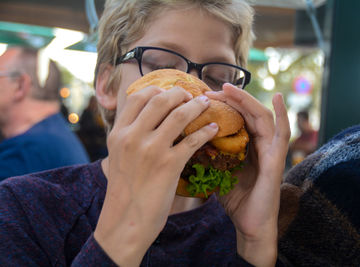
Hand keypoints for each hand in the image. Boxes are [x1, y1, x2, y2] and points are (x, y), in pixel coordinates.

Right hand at [94, 86, 217, 265]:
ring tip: (206, 105)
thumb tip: (148, 120)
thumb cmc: (125, 190)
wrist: (125, 221)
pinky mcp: (169, 165)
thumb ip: (130, 136)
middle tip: (192, 96)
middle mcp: (132, 137)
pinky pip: (192, 140)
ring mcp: (151, 150)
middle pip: (160, 100)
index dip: (158, 90)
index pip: (138, 97)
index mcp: (118, 133)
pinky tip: (214, 129)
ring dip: (197, 106)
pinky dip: (206, 131)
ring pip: (179, 115)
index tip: (171, 93)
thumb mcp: (119, 157)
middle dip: (180, 94)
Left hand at [206, 84, 289, 266]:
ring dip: (246, 101)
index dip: (222, 104)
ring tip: (230, 89)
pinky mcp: (276, 160)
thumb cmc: (235, 199)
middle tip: (211, 90)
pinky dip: (283, 114)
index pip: (235, 117)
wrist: (249, 224)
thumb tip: (184, 140)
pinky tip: (278, 97)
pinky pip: (282, 133)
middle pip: (247, 112)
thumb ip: (208, 155)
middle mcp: (259, 144)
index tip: (202, 98)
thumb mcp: (217, 172)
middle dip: (230, 99)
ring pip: (261, 117)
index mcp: (245, 145)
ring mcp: (269, 150)